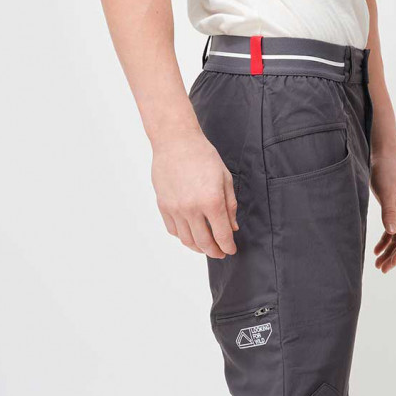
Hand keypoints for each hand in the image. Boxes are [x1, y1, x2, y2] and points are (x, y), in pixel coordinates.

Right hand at [152, 129, 239, 258]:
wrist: (176, 142)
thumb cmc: (203, 156)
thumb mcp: (225, 178)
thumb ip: (230, 205)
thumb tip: (232, 227)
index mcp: (212, 201)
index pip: (222, 235)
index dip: (228, 246)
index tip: (231, 250)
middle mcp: (192, 209)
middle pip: (204, 243)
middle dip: (215, 252)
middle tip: (220, 253)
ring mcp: (175, 209)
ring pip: (187, 240)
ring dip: (198, 247)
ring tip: (205, 247)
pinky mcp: (163, 206)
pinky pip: (173, 230)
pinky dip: (183, 236)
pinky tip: (190, 235)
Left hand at [370, 152, 395, 272]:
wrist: (385, 156)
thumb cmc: (387, 171)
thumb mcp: (386, 192)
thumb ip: (388, 213)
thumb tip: (392, 233)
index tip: (391, 264)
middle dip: (395, 256)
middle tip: (382, 269)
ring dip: (389, 251)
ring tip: (378, 265)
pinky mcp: (395, 211)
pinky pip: (392, 231)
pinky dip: (385, 241)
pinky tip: (377, 251)